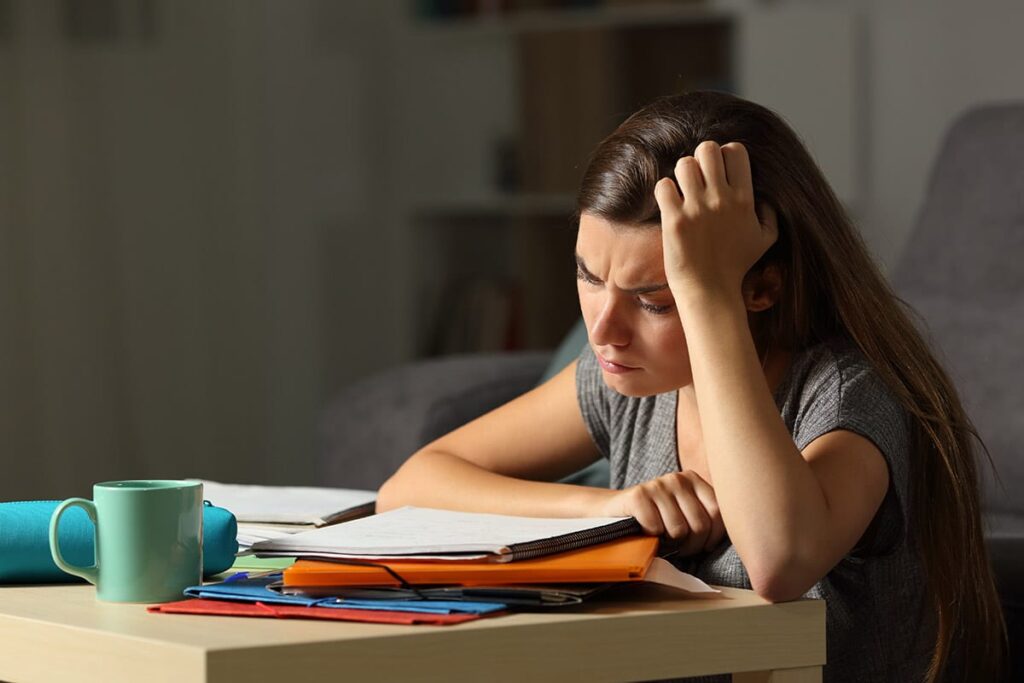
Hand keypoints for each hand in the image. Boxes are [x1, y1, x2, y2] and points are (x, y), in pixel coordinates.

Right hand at [598, 470, 725, 556]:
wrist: (614, 512)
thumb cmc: (657, 519)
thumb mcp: (685, 512)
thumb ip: (706, 517)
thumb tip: (736, 537)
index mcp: (694, 480)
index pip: (718, 513)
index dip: (713, 537)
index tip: (703, 546)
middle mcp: (677, 478)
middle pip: (700, 524)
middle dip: (692, 546)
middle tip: (681, 548)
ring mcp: (657, 485)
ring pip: (679, 530)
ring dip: (670, 543)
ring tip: (664, 539)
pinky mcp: (638, 495)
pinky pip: (656, 528)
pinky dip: (651, 537)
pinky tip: (646, 531)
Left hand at [653, 141, 777, 299]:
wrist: (710, 291)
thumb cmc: (736, 267)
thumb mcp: (765, 239)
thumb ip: (769, 214)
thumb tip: (762, 196)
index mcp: (745, 199)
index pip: (735, 150)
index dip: (724, 155)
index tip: (718, 173)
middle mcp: (722, 200)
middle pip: (708, 149)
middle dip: (701, 159)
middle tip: (697, 179)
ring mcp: (697, 209)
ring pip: (684, 164)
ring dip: (681, 175)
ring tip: (683, 192)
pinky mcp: (675, 221)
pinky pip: (664, 186)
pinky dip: (665, 191)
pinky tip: (670, 204)